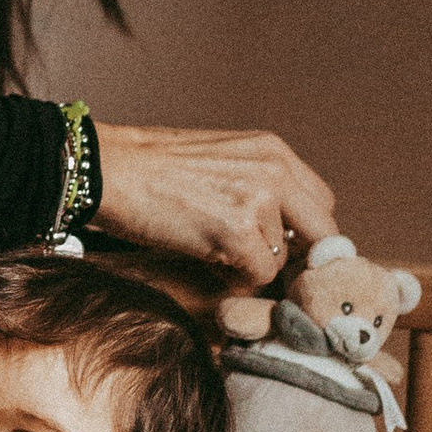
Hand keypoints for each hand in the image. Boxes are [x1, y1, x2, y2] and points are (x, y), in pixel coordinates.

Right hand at [91, 126, 338, 288]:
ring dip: (254, 265)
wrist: (109, 171)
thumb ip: (260, 187)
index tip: (284, 249)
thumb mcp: (222, 161)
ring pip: (283, 258)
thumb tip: (282, 234)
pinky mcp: (238, 233)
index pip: (320, 203)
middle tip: (268, 267)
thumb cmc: (152, 169)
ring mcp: (259, 201)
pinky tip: (207, 260)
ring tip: (213, 249)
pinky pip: (259, 276)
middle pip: (323, 232)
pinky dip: (236, 280)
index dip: (305, 232)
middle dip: (299, 257)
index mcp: (273, 151)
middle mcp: (275, 171)